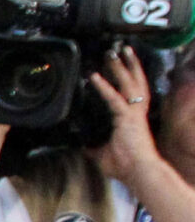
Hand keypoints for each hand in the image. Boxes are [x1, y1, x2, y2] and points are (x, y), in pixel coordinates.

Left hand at [89, 49, 161, 177]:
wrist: (138, 172)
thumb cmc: (125, 165)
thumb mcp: (102, 153)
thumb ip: (94, 147)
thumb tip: (82, 147)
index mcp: (132, 118)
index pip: (129, 93)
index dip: (123, 79)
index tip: (116, 67)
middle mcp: (135, 112)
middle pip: (134, 82)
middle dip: (128, 65)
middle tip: (120, 49)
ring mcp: (134, 114)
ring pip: (130, 84)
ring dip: (121, 67)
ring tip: (115, 52)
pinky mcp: (128, 119)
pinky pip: (115, 99)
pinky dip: (104, 87)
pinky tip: (94, 76)